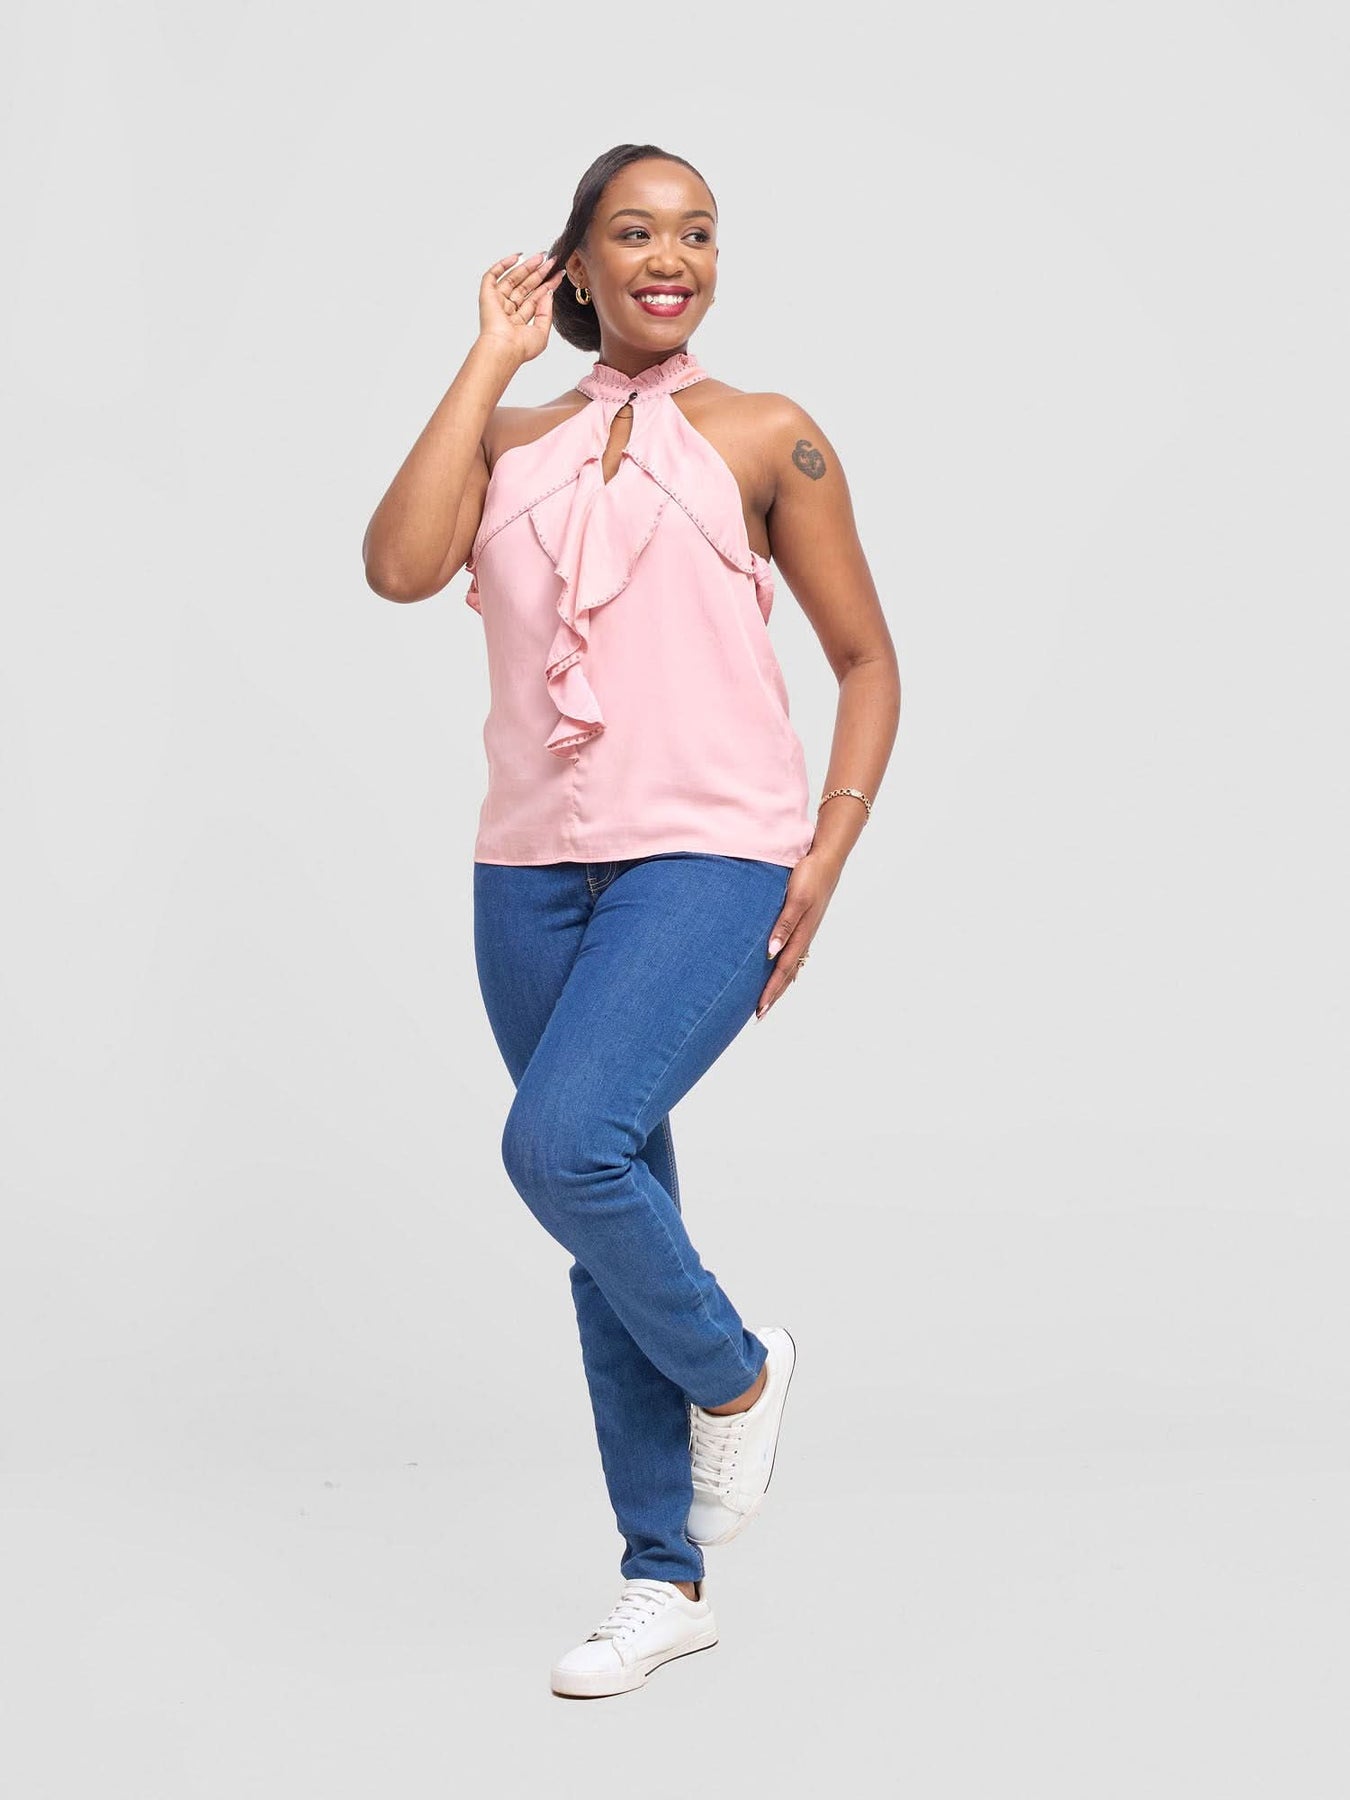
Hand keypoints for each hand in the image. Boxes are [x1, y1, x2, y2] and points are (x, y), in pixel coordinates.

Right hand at [478, 250, 566, 363]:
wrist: (504, 348)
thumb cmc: (520, 348)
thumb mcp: (542, 332)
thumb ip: (546, 312)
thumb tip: (548, 292)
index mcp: (519, 321)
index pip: (535, 298)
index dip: (547, 285)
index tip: (558, 274)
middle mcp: (508, 311)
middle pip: (525, 287)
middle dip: (539, 273)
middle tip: (551, 261)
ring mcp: (497, 302)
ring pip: (512, 279)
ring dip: (526, 267)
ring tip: (540, 257)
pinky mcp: (487, 295)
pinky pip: (493, 275)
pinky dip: (503, 264)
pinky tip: (517, 257)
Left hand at [755, 848, 842, 1019]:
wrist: (826, 859)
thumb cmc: (809, 876)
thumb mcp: (796, 899)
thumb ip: (783, 925)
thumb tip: (772, 953)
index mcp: (802, 934)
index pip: (783, 969)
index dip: (771, 990)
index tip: (760, 1008)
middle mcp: (805, 937)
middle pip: (788, 973)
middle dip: (774, 994)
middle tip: (759, 1014)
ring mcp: (806, 931)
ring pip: (792, 965)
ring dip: (780, 983)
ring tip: (769, 999)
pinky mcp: (806, 924)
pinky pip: (795, 953)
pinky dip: (788, 967)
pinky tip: (784, 970)